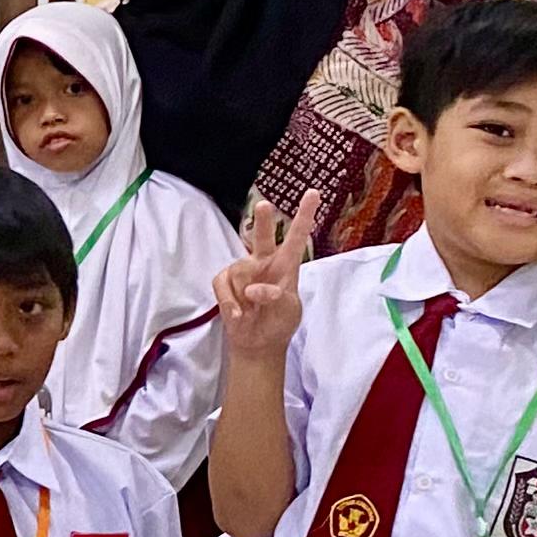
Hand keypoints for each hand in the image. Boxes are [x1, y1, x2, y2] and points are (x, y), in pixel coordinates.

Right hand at [214, 193, 323, 358]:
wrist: (257, 343)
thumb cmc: (279, 323)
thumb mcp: (288, 312)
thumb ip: (276, 298)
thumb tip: (255, 289)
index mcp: (287, 266)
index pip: (296, 237)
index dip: (304, 215)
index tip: (314, 193)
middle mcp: (264, 263)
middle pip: (262, 237)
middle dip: (262, 221)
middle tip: (265, 205)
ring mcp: (244, 272)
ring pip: (239, 269)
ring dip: (243, 293)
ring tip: (250, 310)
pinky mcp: (226, 282)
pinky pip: (223, 284)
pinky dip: (229, 301)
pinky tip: (238, 314)